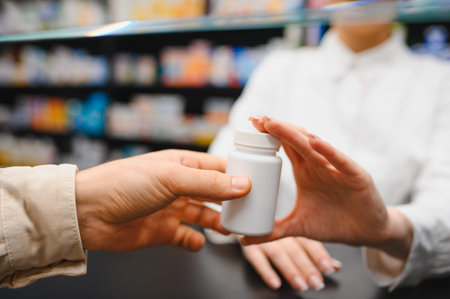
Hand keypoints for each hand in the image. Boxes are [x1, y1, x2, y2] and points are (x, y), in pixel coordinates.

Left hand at [75, 150, 250, 251]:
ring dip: (218, 223)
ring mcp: (171, 209)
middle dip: (232, 202)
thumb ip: (208, 183)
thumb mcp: (171, 178)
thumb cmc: (124, 183)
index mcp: (182, 165)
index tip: (259, 185)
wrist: (87, 212)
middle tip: (250, 212)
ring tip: (232, 230)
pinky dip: (195, 242)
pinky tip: (198, 243)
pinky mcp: (162, 231)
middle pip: (215, 193)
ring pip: (204, 216)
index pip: (218, 168)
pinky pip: (186, 238)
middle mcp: (178, 186)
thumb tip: (243, 184)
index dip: (238, 175)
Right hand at [242, 237, 341, 291]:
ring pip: (279, 255)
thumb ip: (315, 252)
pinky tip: (275, 283)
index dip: (320, 255)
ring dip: (290, 271)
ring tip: (301, 285)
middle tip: (317, 283)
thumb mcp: (296, 237)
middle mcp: (281, 235)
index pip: (309, 242)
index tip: (330, 268)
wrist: (247, 218)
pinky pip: (256, 259)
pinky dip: (266, 272)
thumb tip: (337, 266)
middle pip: (296, 251)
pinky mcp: (249, 247)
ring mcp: (264, 240)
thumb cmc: (276, 230)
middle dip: (307, 268)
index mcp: (294, 230)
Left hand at [243, 118, 412, 259]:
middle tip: (257, 118)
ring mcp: (336, 168)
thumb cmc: (333, 223)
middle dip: (277, 128)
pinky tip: (315, 140)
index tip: (250, 123)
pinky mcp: (355, 176)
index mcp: (305, 170)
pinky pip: (340, 161)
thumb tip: (245, 241)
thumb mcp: (299, 227)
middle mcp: (319, 164)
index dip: (269, 135)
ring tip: (275, 124)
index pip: (285, 146)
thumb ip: (274, 231)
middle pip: (295, 141)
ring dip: (294, 134)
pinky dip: (328, 150)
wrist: (366, 233)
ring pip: (314, 147)